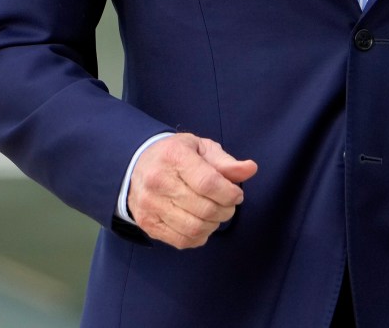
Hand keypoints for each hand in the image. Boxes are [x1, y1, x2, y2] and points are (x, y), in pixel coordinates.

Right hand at [128, 133, 257, 248]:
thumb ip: (226, 162)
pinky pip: (181, 241)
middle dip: (225, 210)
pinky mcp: (147, 224)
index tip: (237, 194)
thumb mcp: (201, 148)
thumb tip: (251, 169)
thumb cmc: (175, 155)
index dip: (229, 193)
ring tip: (217, 214)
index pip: (208, 182)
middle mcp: (158, 181)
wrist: (137, 164)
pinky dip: (199, 237)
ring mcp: (150, 205)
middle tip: (229, 205)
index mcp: (174, 157)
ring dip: (214, 225)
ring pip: (193, 228)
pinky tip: (202, 224)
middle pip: (203, 208)